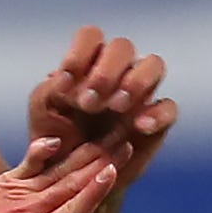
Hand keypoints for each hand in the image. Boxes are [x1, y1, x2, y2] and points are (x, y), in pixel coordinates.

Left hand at [0, 136, 127, 212]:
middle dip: (101, 162)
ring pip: (57, 172)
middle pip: (71, 185)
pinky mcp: (3, 184)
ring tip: (108, 136)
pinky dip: (42, 150)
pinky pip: (28, 163)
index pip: (70, 212)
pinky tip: (57, 139)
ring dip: (84, 154)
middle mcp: (26, 212)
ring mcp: (14, 195)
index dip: (93, 193)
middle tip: (127, 139)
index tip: (114, 171)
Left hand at [27, 26, 176, 188]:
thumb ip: (50, 89)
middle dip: (105, 72)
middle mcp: (117, 71)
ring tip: (116, 106)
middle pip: (123, 47)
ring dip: (135, 81)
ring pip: (153, 65)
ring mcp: (140, 93)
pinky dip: (157, 114)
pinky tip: (138, 126)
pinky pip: (169, 107)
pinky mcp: (156, 121)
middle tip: (88, 103)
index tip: (65, 84)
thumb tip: (67, 78)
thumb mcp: (43, 110)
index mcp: (87, 63)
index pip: (90, 37)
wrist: (70, 175)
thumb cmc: (55, 136)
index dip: (79, 54)